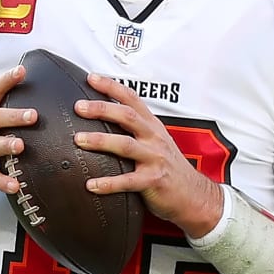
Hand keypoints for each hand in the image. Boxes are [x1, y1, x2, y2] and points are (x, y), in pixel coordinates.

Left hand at [73, 74, 222, 237]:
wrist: (194, 194)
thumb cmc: (169, 168)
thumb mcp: (156, 141)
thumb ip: (135, 130)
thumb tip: (102, 121)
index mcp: (152, 126)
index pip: (132, 99)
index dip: (112, 86)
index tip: (91, 78)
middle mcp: (154, 138)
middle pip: (127, 116)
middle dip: (102, 109)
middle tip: (79, 107)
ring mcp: (154, 159)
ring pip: (126, 145)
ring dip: (101, 141)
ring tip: (79, 140)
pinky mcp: (153, 181)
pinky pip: (128, 181)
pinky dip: (108, 183)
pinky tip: (92, 185)